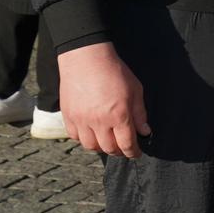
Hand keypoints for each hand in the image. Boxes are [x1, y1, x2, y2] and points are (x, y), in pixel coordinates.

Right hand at [56, 42, 148, 157]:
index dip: (133, 152)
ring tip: (108, 142)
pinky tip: (92, 134)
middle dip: (119, 152)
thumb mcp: (135, 90)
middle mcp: (99, 121)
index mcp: (119, 115)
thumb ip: (140, 113)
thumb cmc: (114, 72)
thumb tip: (145, 132)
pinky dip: (85, 139)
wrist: (86, 59)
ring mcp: (81, 120)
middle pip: (109, 148)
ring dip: (101, 148)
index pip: (126, 144)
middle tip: (124, 149)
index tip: (136, 154)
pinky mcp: (68, 116)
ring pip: (91, 146)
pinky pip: (75, 137)